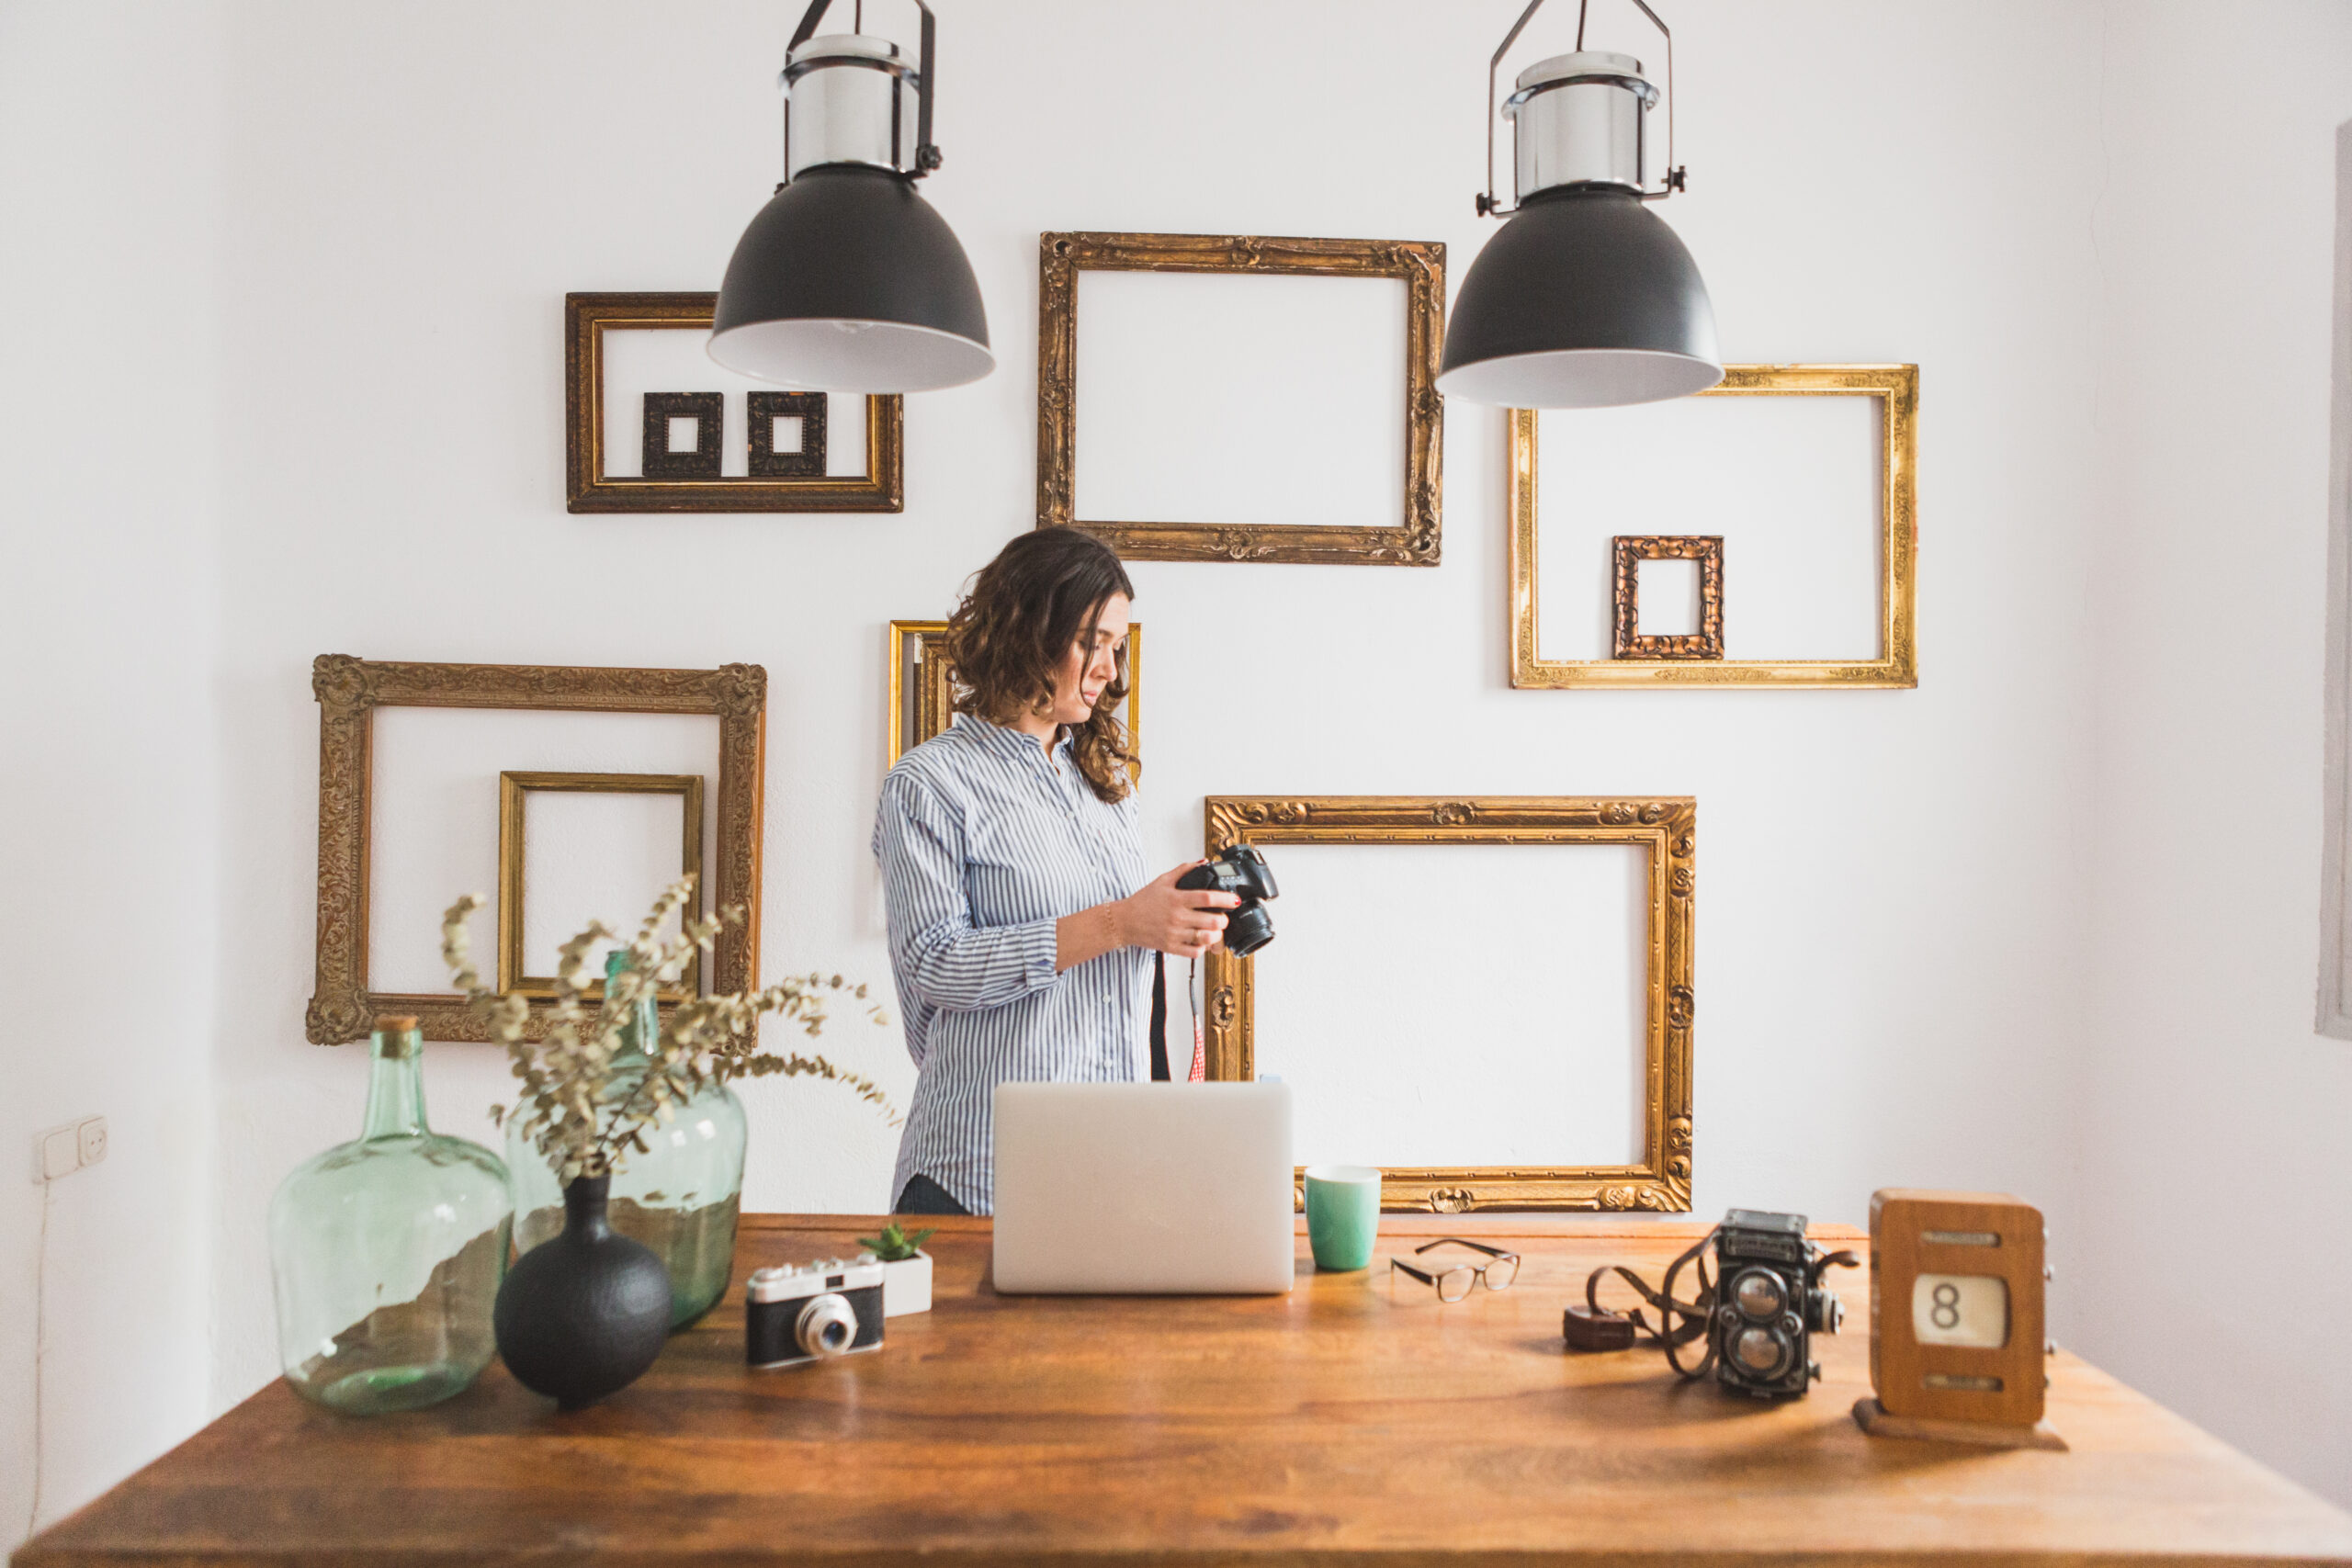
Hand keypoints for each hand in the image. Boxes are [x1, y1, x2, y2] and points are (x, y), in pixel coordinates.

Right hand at [1117, 861, 1239, 959]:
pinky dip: (1203, 948)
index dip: (1225, 899)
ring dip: (1217, 935)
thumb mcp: (1163, 880)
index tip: (1235, 900)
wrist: (1124, 921)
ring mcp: (1174, 934)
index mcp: (1177, 899)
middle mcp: (1177, 917)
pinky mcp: (1171, 947)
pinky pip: (1194, 952)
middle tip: (1224, 917)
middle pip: (1212, 921)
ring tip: (1216, 931)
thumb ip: (1185, 870)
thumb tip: (1204, 862)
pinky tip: (1203, 942)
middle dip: (1224, 920)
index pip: (1207, 898)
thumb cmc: (1144, 901)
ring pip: (1206, 938)